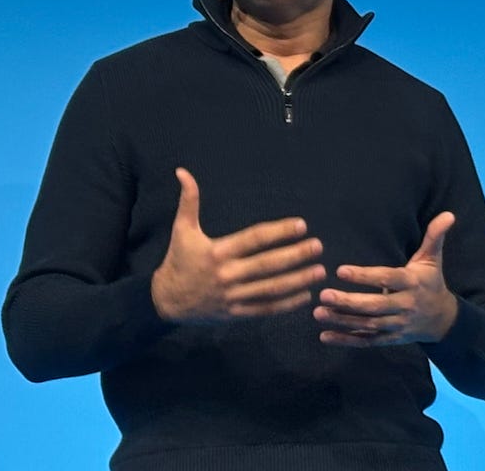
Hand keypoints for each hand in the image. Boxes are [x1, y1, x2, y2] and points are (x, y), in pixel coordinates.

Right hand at [151, 168, 326, 322]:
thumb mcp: (181, 229)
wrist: (166, 301)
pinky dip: (287, 304)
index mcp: (217, 252)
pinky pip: (265, 309)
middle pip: (267, 265)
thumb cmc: (178, 260)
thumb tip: (182, 171)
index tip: (301, 225)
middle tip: (318, 246)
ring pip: (270, 289)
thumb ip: (188, 201)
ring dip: (297, 280)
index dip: (279, 232)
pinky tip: (305, 295)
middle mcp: (227, 274)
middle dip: (295, 256)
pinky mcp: (236, 313)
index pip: (254, 239)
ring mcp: (233, 296)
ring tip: (319, 271)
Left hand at [313, 212, 457, 346]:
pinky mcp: (390, 339)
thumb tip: (448, 214)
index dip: (364, 276)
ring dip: (342, 320)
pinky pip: (367, 341)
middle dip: (348, 302)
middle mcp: (404, 306)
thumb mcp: (432, 260)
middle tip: (323, 295)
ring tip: (318, 313)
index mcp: (411, 283)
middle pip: (375, 306)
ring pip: (368, 325)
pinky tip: (325, 336)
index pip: (387, 279)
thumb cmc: (430, 282)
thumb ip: (435, 237)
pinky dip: (346, 340)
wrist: (442, 320)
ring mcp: (397, 325)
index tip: (340, 270)